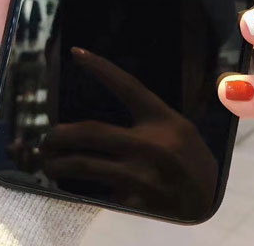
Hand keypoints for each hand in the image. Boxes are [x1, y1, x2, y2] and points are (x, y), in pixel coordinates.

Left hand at [42, 47, 218, 218]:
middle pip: (90, 131)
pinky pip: (95, 190)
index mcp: (161, 118)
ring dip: (58, 163)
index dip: (100, 67)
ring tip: (48, 162)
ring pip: (85, 165)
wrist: (207, 197)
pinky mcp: (132, 199)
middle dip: (59, 134)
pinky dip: (78, 186)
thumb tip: (107, 108)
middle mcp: (148, 143)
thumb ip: (147, 117)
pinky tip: (67, 184)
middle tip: (46, 138)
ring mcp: (139, 174)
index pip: (126, 85)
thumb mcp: (178, 125)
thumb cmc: (190, 155)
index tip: (77, 52)